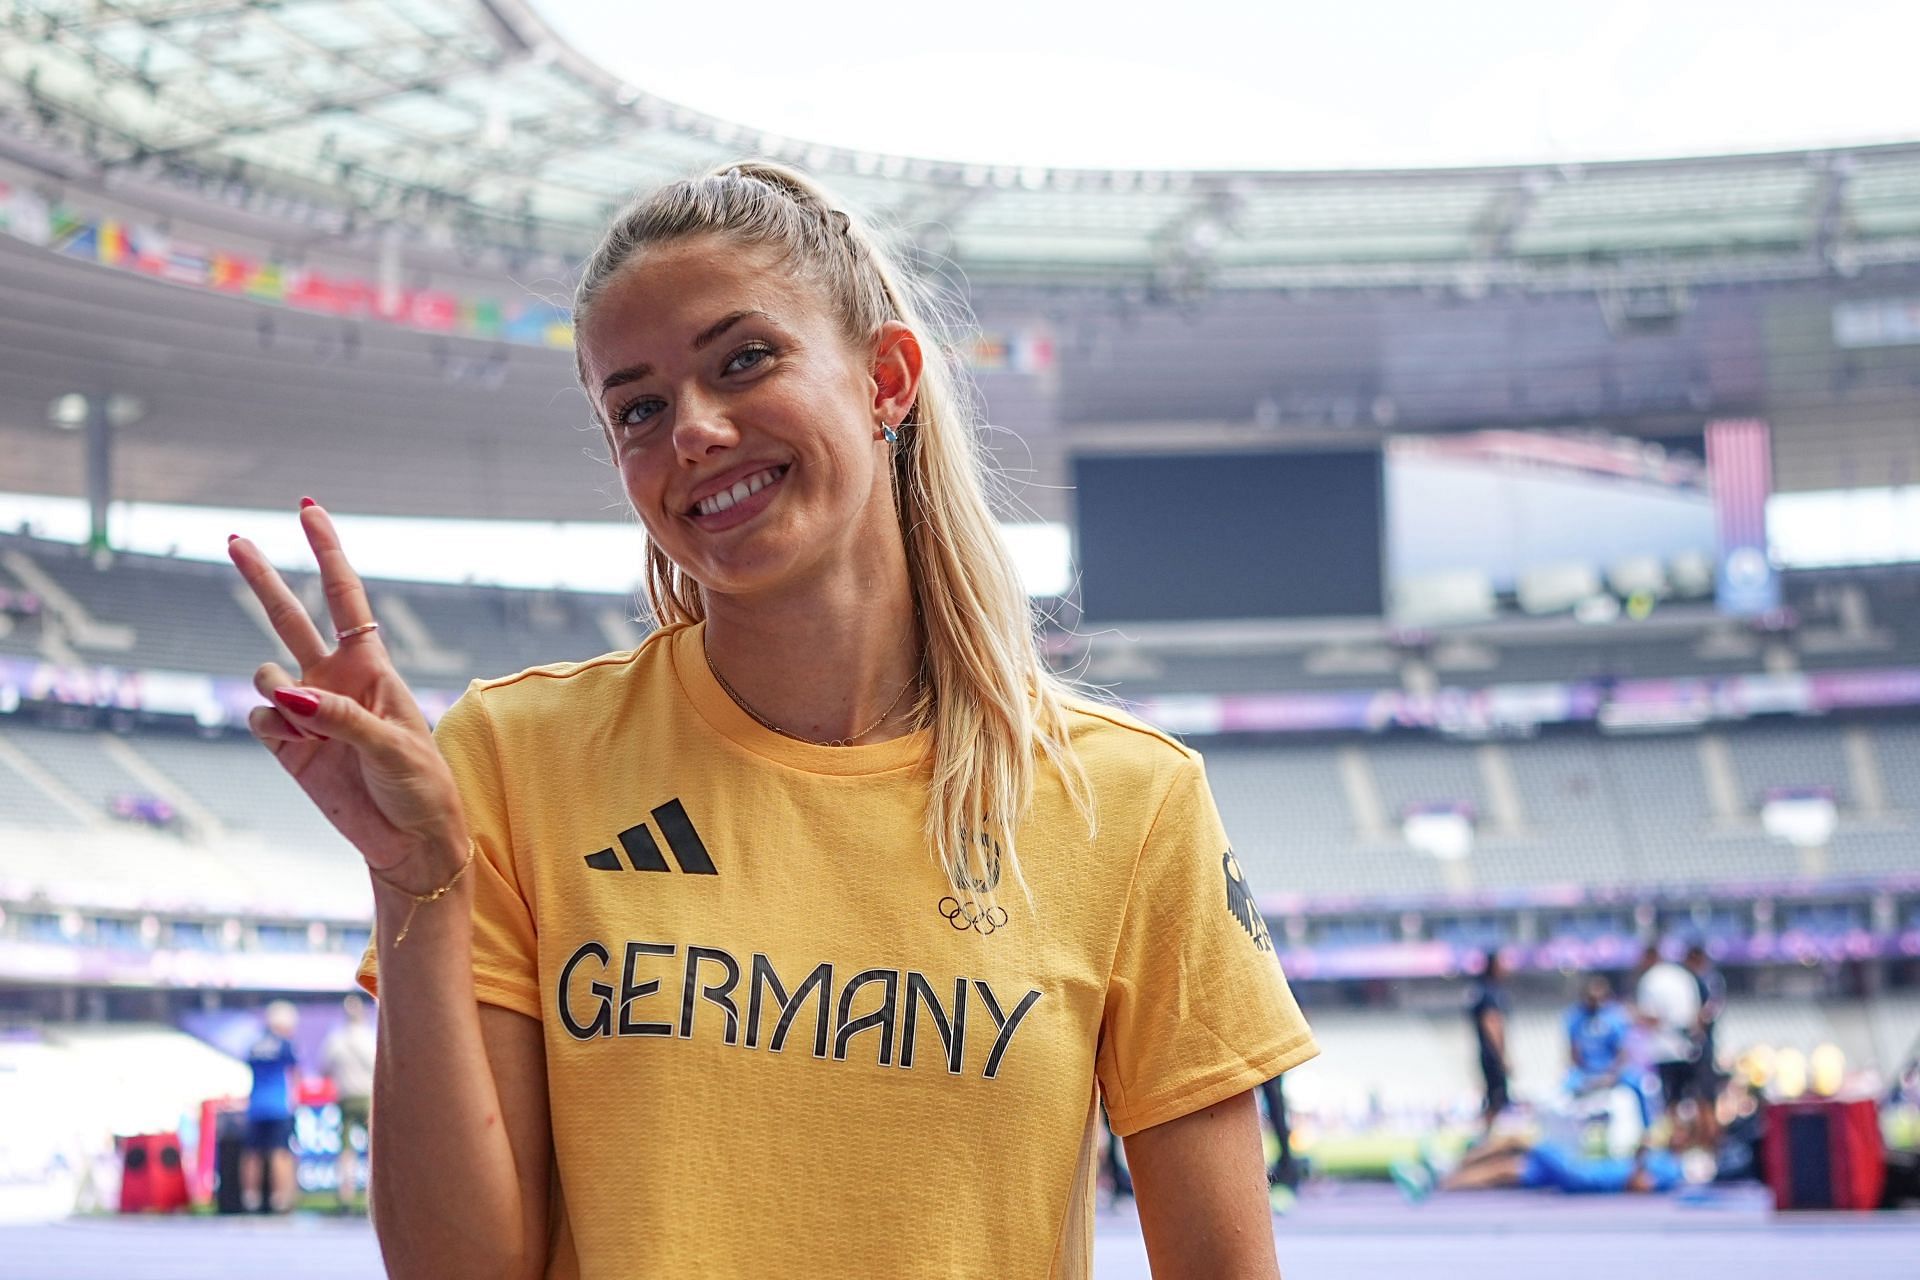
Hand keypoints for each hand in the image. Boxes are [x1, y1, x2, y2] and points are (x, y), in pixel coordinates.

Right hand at [229, 500, 467, 891]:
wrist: (410, 842)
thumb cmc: (421, 787)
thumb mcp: (394, 747)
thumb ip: (342, 718)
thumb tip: (286, 696)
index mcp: (371, 667)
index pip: (344, 598)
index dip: (327, 553)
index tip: (307, 509)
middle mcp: (333, 681)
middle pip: (289, 617)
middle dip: (263, 578)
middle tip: (234, 538)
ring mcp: (306, 713)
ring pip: (263, 675)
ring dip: (272, 690)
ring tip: (305, 723)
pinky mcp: (287, 747)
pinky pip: (258, 719)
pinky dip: (269, 727)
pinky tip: (295, 746)